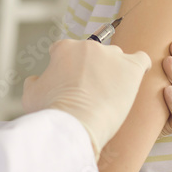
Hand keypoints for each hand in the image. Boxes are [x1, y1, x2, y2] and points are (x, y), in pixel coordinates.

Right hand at [22, 39, 150, 157]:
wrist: (75, 124)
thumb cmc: (52, 113)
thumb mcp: (30, 95)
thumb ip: (34, 82)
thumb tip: (36, 80)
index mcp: (64, 48)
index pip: (66, 50)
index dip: (66, 67)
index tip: (69, 83)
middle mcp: (88, 46)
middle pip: (92, 54)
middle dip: (90, 70)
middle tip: (89, 93)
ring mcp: (112, 55)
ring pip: (115, 58)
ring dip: (113, 72)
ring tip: (110, 94)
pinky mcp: (131, 68)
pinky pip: (141, 59)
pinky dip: (138, 66)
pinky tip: (134, 78)